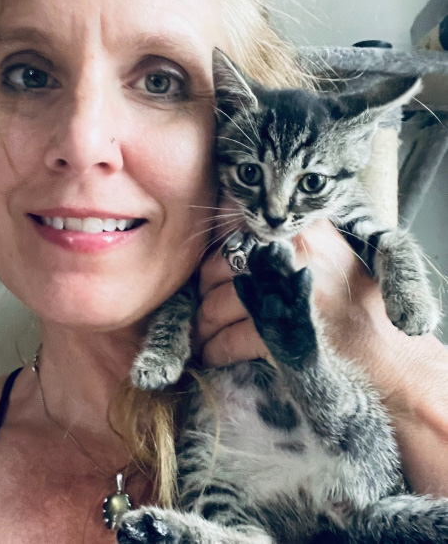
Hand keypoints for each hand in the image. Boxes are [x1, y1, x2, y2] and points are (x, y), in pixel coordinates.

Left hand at [197, 220, 400, 385]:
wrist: (387, 357)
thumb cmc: (362, 309)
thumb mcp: (337, 257)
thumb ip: (296, 245)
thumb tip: (246, 242)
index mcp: (303, 233)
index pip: (240, 234)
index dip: (220, 257)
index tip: (213, 274)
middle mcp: (291, 257)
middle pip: (222, 267)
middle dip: (206, 291)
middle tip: (203, 306)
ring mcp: (285, 294)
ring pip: (220, 302)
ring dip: (205, 323)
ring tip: (202, 335)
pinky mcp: (280, 332)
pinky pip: (231, 338)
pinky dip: (217, 348)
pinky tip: (213, 354)